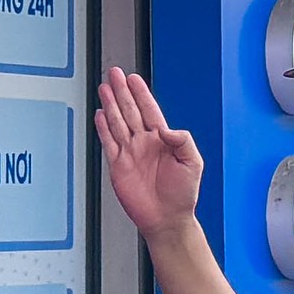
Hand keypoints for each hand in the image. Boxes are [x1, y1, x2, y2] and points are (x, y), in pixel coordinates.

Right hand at [95, 67, 205, 244]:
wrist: (167, 219)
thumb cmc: (183, 195)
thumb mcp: (193, 163)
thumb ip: (182, 141)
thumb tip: (165, 129)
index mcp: (163, 140)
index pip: (149, 110)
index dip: (141, 93)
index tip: (133, 78)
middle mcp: (145, 143)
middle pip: (130, 111)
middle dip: (121, 91)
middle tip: (113, 74)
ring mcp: (130, 153)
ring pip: (118, 122)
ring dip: (110, 105)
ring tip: (104, 88)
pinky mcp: (118, 167)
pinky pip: (109, 142)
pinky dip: (103, 128)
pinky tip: (100, 114)